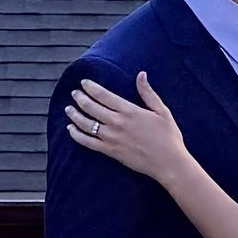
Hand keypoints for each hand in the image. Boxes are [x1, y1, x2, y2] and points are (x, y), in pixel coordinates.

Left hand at [68, 71, 193, 185]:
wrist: (169, 163)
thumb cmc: (169, 137)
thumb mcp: (162, 111)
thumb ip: (148, 93)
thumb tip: (141, 74)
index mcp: (129, 111)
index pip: (103, 95)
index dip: (90, 87)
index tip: (83, 82)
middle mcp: (117, 123)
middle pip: (91, 107)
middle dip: (80, 98)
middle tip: (74, 93)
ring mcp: (111, 138)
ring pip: (86, 124)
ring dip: (74, 115)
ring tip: (69, 109)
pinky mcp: (110, 151)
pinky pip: (87, 142)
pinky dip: (76, 135)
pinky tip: (70, 129)